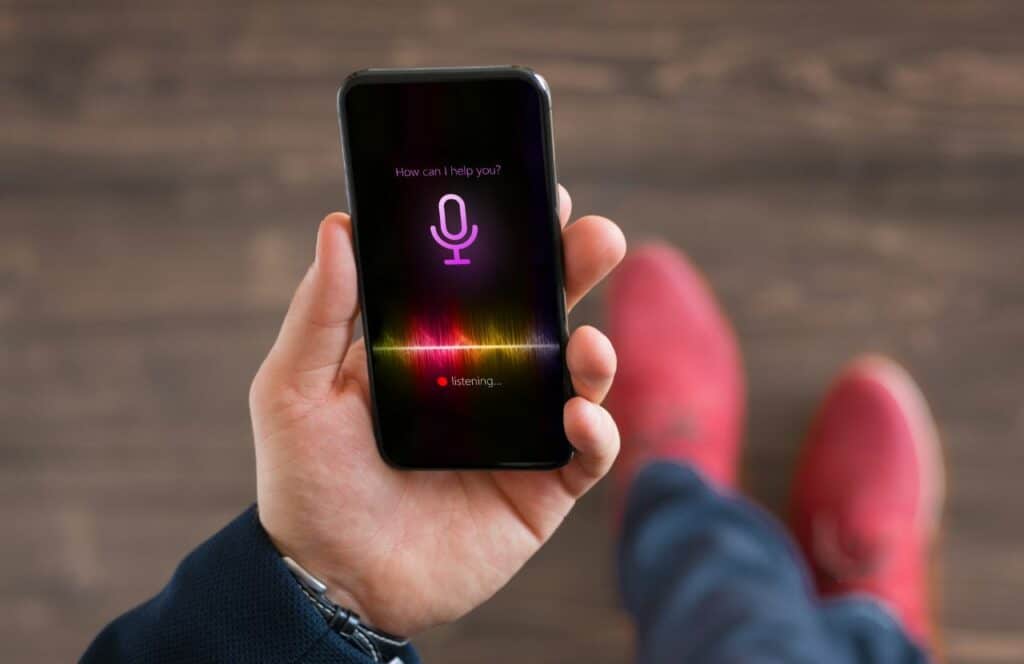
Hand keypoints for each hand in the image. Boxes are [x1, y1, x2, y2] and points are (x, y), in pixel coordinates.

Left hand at [250, 186, 625, 635]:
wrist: (331, 579)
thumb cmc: (308, 482)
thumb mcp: (294, 389)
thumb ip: (321, 312)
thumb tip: (338, 226)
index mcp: (435, 348)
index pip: (486, 280)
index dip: (516, 237)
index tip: (533, 197)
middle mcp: (486, 382)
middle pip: (547, 313)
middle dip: (578, 270)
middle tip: (597, 237)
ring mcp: (518, 434)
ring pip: (581, 376)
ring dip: (597, 352)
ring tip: (586, 343)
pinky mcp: (541, 488)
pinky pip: (588, 453)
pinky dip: (596, 430)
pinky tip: (577, 416)